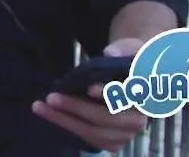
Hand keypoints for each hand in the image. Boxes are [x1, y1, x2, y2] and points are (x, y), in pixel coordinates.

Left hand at [32, 38, 147, 151]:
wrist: (127, 77)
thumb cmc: (128, 60)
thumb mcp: (131, 47)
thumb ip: (124, 48)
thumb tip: (110, 53)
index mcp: (147, 97)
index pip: (131, 99)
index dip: (111, 95)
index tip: (89, 89)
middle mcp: (139, 119)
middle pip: (109, 118)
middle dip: (78, 108)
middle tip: (52, 97)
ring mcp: (125, 133)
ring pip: (96, 133)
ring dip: (66, 121)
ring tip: (41, 106)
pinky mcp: (111, 141)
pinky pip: (89, 139)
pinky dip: (68, 127)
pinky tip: (50, 114)